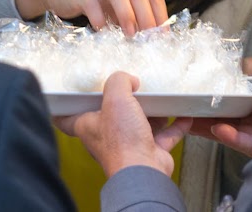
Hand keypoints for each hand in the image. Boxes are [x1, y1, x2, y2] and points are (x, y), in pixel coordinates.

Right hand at [14, 0, 167, 35]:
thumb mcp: (118, 2)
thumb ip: (134, 13)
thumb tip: (151, 36)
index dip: (161, 17)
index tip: (162, 36)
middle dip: (147, 18)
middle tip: (149, 39)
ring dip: (127, 15)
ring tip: (130, 34)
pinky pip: (94, 5)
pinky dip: (100, 19)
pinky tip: (102, 31)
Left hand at [54, 72, 191, 176]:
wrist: (144, 171)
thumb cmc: (122, 141)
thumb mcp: (115, 98)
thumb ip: (119, 81)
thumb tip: (130, 80)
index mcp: (89, 125)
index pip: (68, 118)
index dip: (67, 106)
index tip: (70, 95)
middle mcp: (107, 136)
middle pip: (110, 116)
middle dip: (120, 103)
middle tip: (129, 88)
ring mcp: (130, 144)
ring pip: (139, 124)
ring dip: (151, 112)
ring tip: (158, 98)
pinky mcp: (150, 151)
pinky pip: (164, 135)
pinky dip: (175, 125)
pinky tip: (184, 115)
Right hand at [191, 40, 251, 157]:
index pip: (244, 94)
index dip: (226, 91)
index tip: (207, 86)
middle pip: (235, 113)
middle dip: (212, 110)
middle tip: (191, 105)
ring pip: (233, 128)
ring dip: (213, 123)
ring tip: (194, 118)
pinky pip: (242, 142)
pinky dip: (229, 135)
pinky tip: (218, 128)